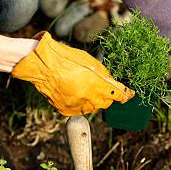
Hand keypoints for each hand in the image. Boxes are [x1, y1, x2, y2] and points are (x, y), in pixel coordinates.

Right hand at [11, 31, 133, 115]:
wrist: (41, 66)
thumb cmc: (65, 59)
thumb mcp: (89, 62)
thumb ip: (104, 75)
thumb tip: (112, 83)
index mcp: (97, 86)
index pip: (119, 95)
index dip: (125, 94)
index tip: (129, 94)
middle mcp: (89, 99)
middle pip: (106, 102)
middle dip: (107, 95)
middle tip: (100, 85)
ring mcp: (77, 106)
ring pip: (93, 107)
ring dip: (93, 99)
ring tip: (84, 86)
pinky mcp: (66, 110)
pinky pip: (79, 109)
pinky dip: (80, 103)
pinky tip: (74, 92)